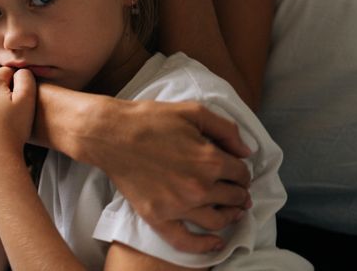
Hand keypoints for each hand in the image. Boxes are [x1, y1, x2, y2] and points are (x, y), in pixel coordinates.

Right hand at [85, 96, 252, 252]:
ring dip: (230, 215)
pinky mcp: (158, 217)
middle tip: (235, 189)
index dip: (242, 171)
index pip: (241, 173)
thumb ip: (226, 129)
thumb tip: (247, 152)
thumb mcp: (192, 111)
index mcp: (210, 160)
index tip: (235, 170)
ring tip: (231, 210)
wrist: (109, 134)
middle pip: (234, 197)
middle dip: (239, 192)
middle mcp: (199, 187)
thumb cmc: (148, 119)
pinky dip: (205, 246)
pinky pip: (186, 241)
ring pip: (217, 220)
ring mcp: (178, 205)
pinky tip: (216, 242)